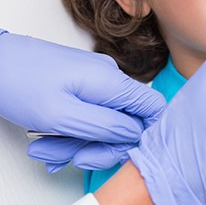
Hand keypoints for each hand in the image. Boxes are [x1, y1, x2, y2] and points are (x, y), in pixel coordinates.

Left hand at [0, 30, 165, 170]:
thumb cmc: (21, 82)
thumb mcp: (62, 115)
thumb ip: (105, 126)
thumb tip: (135, 133)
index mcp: (111, 81)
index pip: (153, 106)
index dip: (143, 134)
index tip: (116, 150)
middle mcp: (110, 78)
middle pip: (125, 122)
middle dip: (98, 146)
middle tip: (72, 157)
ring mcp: (97, 80)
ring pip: (104, 122)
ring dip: (78, 142)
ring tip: (46, 148)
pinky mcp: (84, 84)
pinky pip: (89, 114)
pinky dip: (72, 131)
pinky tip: (50, 139)